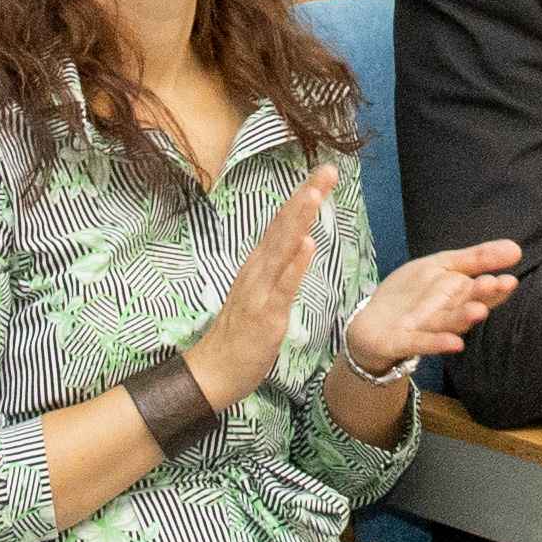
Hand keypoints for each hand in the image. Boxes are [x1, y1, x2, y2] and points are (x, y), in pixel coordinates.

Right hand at [190, 183, 324, 402]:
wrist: (213, 371)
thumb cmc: (240, 335)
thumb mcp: (262, 294)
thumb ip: (279, 269)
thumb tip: (299, 243)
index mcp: (258, 265)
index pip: (283, 224)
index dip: (302, 198)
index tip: (323, 174)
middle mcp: (257, 271)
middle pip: (283, 227)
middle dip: (306, 197)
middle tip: (328, 170)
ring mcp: (260, 291)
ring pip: (282, 249)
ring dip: (298, 220)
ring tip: (314, 193)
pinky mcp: (265, 315)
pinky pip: (282, 287)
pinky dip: (294, 265)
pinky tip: (306, 246)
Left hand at [335, 240, 520, 373]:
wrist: (371, 325)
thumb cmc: (412, 295)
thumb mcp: (440, 267)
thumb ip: (475, 259)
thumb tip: (516, 248)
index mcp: (456, 296)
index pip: (480, 291)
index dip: (494, 287)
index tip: (510, 280)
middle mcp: (445, 314)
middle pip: (465, 304)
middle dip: (481, 296)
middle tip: (498, 285)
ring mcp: (425, 329)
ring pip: (447, 323)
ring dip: (463, 318)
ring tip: (479, 311)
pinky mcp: (404, 341)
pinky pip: (422, 342)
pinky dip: (437, 343)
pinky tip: (455, 344)